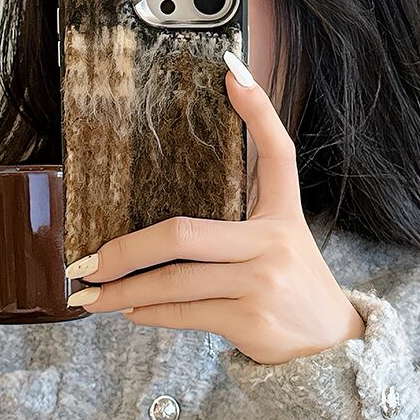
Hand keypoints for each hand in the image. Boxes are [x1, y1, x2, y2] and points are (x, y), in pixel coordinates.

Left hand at [63, 50, 365, 364]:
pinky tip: (129, 310)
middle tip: (88, 259)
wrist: (331, 348)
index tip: (231, 71)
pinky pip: (182, 313)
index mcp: (283, 214)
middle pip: (182, 233)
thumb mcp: (279, 244)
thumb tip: (160, 231)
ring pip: (173, 281)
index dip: (258, 110)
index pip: (277, 153)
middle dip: (125, 249)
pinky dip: (147, 313)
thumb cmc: (291, 288)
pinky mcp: (251, 319)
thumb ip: (236, 227)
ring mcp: (262, 282)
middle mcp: (274, 242)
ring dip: (123, 289)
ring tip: (92, 293)